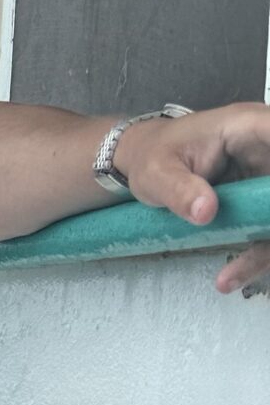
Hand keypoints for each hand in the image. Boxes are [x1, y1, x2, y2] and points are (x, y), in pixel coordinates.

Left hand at [110, 103, 269, 295]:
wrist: (146, 162)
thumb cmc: (153, 156)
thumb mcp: (157, 173)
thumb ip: (179, 189)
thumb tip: (206, 212)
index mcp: (248, 127)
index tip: (265, 208)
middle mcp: (267, 149)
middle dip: (269, 223)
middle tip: (258, 251)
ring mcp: (266, 176)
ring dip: (264, 249)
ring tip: (229, 278)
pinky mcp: (261, 201)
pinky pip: (266, 230)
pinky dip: (255, 255)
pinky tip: (229, 277)